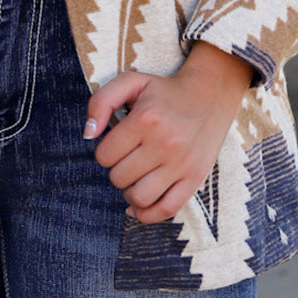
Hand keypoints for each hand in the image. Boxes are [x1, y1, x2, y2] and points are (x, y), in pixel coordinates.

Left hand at [84, 43, 252, 223]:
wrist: (210, 94)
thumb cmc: (164, 91)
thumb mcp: (130, 82)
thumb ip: (101, 102)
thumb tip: (88, 134)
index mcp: (146, 119)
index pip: (105, 156)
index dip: (106, 152)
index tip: (118, 144)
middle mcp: (165, 143)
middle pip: (119, 178)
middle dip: (118, 170)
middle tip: (128, 158)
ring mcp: (182, 164)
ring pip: (139, 197)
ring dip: (129, 192)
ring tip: (135, 177)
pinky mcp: (195, 178)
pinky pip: (166, 210)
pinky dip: (148, 214)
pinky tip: (139, 206)